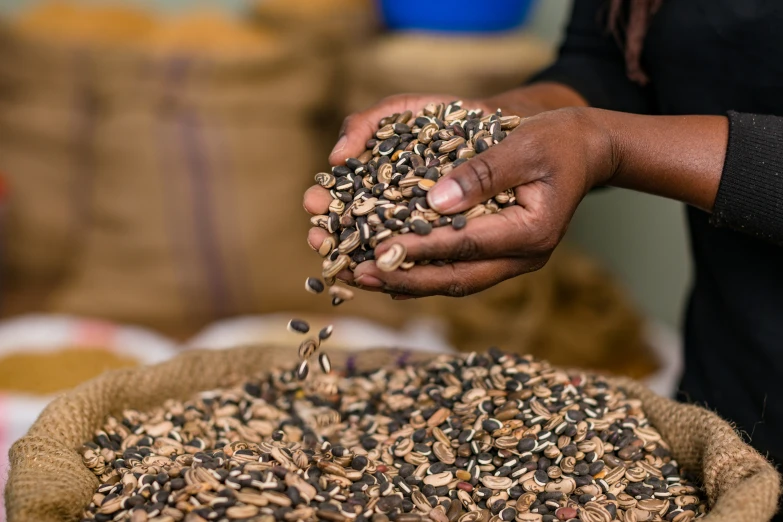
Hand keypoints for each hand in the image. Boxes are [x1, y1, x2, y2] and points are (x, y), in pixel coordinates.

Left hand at [344, 107, 614, 297]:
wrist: (586, 149)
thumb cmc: (559, 141)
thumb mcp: (525, 145)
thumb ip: (484, 173)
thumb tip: (435, 201)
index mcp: (533, 232)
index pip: (467, 246)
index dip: (420, 250)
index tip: (377, 251)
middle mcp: (522, 256)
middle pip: (454, 277)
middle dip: (402, 278)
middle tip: (354, 274)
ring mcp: (511, 259)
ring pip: (451, 279)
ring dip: (404, 280)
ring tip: (359, 276)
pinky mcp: (498, 253)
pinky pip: (455, 269)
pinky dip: (420, 270)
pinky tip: (387, 271)